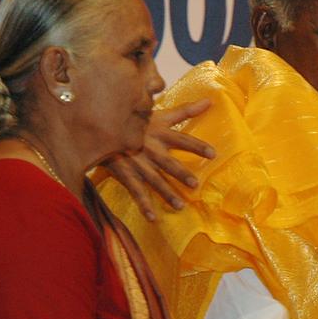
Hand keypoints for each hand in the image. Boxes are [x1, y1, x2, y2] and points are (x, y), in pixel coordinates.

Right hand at [103, 99, 214, 220]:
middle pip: (167, 162)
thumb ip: (186, 111)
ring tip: (180, 206)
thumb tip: (210, 101)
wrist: (104, 127)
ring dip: (166, 193)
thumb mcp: (161, 114)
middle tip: (194, 184)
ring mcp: (138, 163)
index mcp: (159, 133)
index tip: (213, 154)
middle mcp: (150, 149)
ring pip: (154, 180)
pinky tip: (153, 218)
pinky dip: (144, 205)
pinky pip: (136, 191)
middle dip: (180, 173)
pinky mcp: (127, 173)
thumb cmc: (139, 122)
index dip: (197, 146)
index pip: (182, 139)